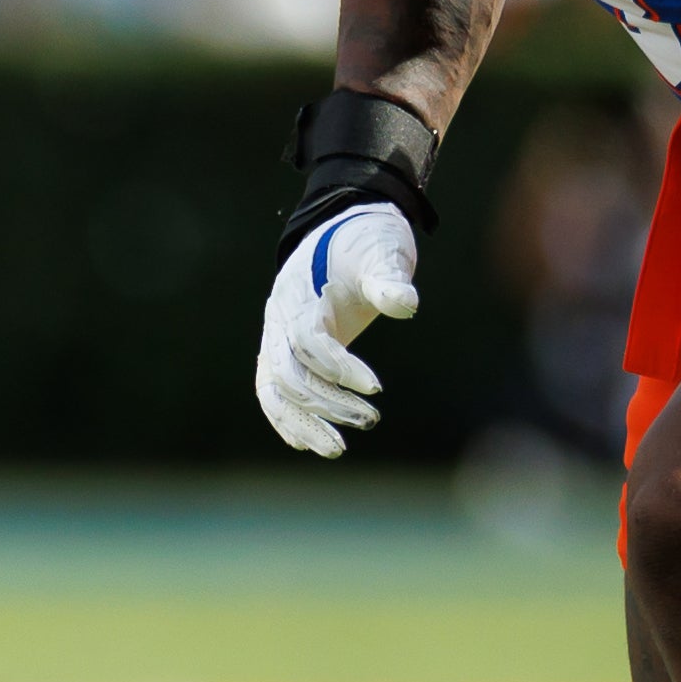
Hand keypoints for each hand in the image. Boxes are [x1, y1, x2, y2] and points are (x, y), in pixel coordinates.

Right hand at [255, 203, 422, 456]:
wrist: (342, 230)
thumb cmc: (365, 242)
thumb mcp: (382, 253)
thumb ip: (389, 280)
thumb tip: (405, 304)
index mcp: (299, 294)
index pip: (309, 341)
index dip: (339, 368)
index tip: (376, 389)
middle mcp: (279, 319)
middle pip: (288, 373)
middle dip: (326, 403)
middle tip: (371, 420)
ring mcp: (277, 337)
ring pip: (275, 391)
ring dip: (304, 423)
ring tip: (337, 450)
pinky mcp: (285, 351)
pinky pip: (274, 392)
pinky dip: (288, 420)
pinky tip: (309, 444)